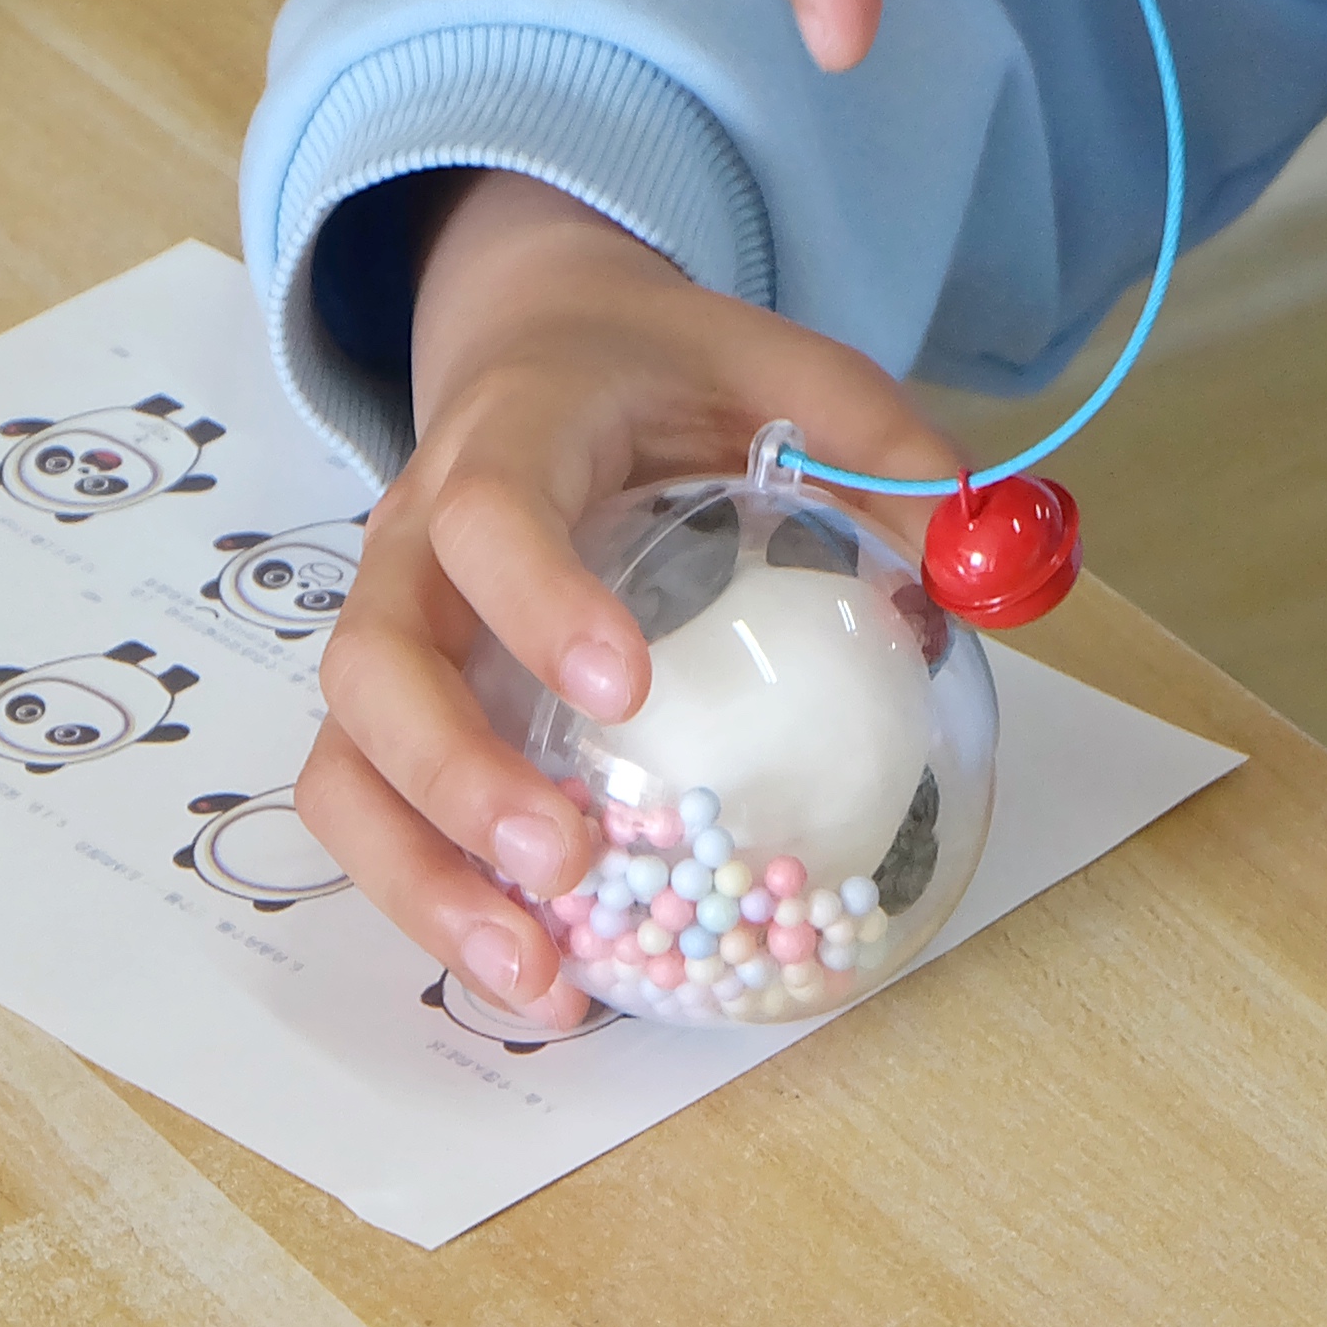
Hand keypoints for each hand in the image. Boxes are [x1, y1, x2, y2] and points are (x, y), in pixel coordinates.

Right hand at [302, 173, 962, 1020]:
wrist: (534, 343)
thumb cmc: (658, 373)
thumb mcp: (779, 369)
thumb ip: (883, 445)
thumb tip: (979, 573)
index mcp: (505, 439)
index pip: (487, 517)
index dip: (538, 602)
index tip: (623, 688)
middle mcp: (410, 544)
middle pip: (376, 668)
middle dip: (455, 778)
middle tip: (566, 860)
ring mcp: (390, 634)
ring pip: (347, 766)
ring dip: (425, 881)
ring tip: (537, 976)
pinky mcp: (391, 713)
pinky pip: (373, 815)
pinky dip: (436, 907)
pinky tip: (543, 983)